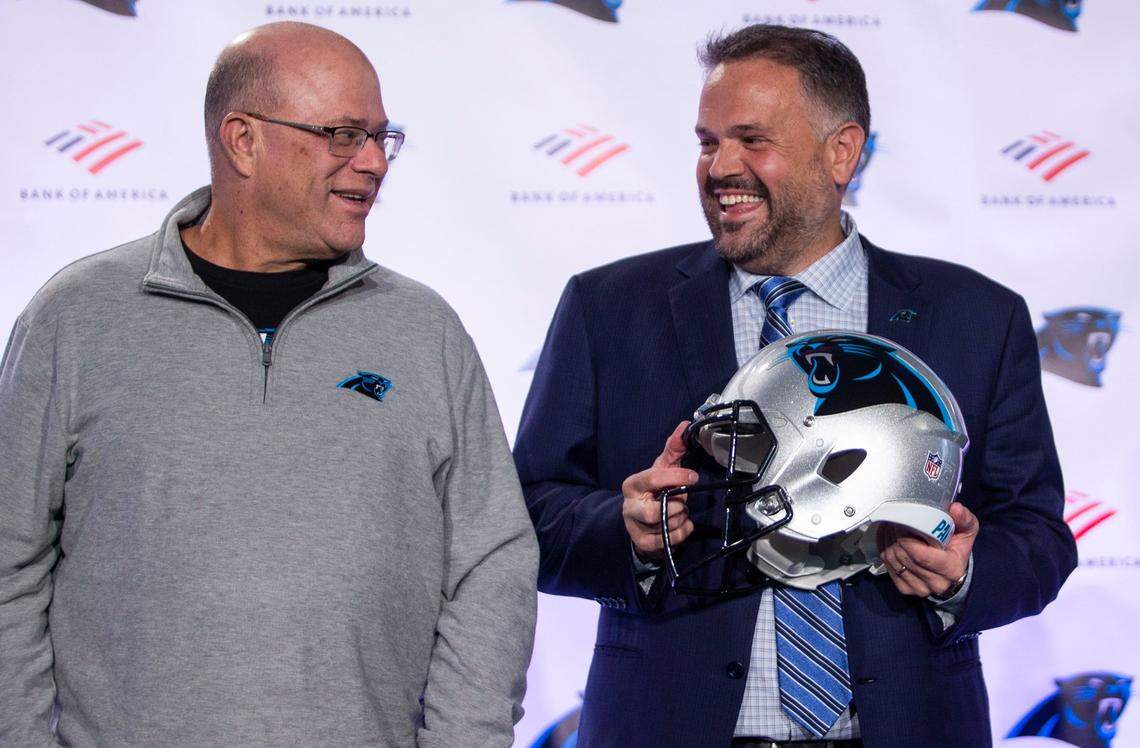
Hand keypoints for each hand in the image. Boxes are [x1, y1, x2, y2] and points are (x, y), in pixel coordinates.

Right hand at [622, 421, 697, 562]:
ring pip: (665, 526)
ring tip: (679, 512)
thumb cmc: (653, 490)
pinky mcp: (642, 543)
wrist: (639, 519)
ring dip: (681, 518)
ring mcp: (634, 526)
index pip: (653, 478)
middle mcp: (629, 506)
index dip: (677, 477)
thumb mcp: (662, 468)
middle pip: (656, 511)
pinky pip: (668, 540)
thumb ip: (673, 448)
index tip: (693, 477)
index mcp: (633, 484)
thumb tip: (684, 426)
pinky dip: (681, 533)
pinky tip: (682, 524)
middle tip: (682, 502)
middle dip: (676, 506)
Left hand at [879, 502, 978, 597]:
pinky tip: (892, 543)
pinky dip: (887, 553)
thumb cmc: (957, 546)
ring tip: (894, 531)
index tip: (903, 524)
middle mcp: (936, 583)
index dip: (907, 538)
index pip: (920, 555)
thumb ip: (964, 518)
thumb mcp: (967, 530)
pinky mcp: (907, 589)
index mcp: (951, 569)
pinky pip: (889, 568)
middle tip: (896, 523)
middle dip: (896, 537)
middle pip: (905, 556)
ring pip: (894, 561)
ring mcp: (920, 588)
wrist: (952, 569)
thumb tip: (955, 508)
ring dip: (890, 543)